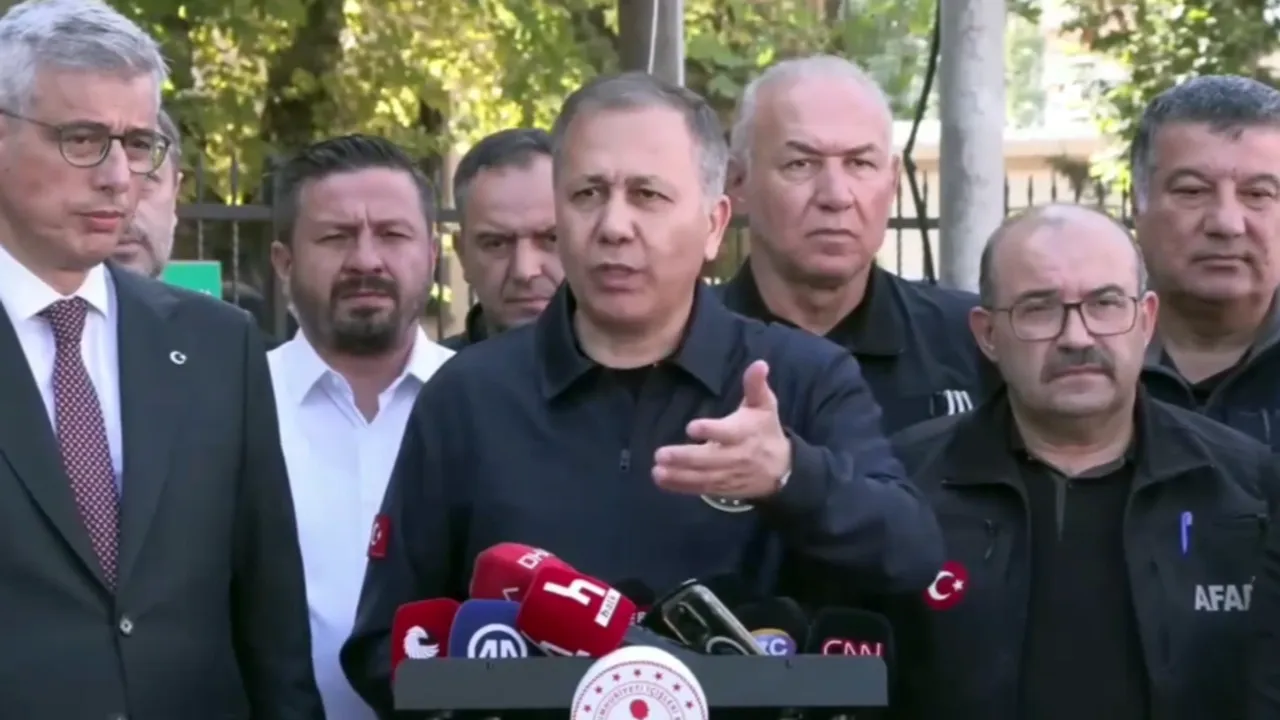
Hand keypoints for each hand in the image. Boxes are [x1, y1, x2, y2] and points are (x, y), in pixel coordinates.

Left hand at [653, 360, 791, 499]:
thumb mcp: (765, 406)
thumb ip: (756, 386)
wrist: (781, 469)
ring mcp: (728, 475)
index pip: (727, 433)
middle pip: (709, 459)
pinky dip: (680, 486)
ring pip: (702, 477)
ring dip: (678, 475)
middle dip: (685, 458)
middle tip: (660, 454)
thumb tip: (759, 364)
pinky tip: (662, 480)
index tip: (692, 427)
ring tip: (656, 471)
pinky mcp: (722, 488)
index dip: (711, 431)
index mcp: (744, 433)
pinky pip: (700, 489)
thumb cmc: (766, 431)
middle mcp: (735, 456)